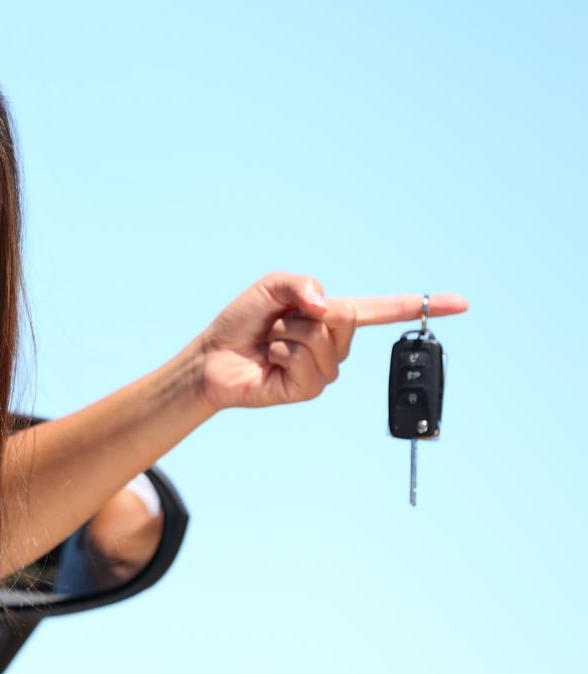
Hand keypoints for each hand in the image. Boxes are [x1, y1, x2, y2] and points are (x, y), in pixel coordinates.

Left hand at [196, 273, 468, 410]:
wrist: (213, 357)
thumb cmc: (242, 321)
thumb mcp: (271, 286)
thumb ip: (302, 284)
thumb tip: (327, 307)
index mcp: (333, 317)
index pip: (384, 310)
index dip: (421, 306)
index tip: (461, 303)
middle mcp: (334, 345)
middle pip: (347, 317)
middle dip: (307, 311)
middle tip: (279, 321)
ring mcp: (324, 370)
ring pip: (322, 338)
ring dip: (288, 332)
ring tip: (272, 341)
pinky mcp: (308, 389)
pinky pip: (306, 361)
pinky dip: (282, 352)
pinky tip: (271, 360)